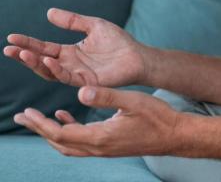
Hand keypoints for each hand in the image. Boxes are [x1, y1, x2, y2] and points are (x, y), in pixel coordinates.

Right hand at [4, 8, 147, 87]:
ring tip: (23, 54)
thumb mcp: (93, 26)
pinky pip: (68, 77)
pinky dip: (57, 70)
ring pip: (50, 72)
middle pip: (42, 62)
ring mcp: (78, 75)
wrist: (139, 56)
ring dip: (36, 63)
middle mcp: (70, 65)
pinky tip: (48, 61)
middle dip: (24, 56)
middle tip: (9, 49)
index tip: (11, 37)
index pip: (43, 48)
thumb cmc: (118, 42)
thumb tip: (49, 12)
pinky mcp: (88, 82)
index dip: (28, 43)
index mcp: (69, 53)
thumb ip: (72, 21)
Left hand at [13, 87, 182, 156]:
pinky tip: (66, 117)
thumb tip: (81, 92)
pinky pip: (79, 144)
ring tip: (38, 119)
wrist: (175, 135)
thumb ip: (106, 96)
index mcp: (100, 136)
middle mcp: (98, 147)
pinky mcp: (108, 147)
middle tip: (22, 116)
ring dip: (50, 133)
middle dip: (38, 129)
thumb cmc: (158, 117)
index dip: (40, 123)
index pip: (60, 133)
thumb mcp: (133, 101)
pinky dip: (67, 132)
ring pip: (67, 146)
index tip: (26, 112)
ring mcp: (103, 150)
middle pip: (58, 142)